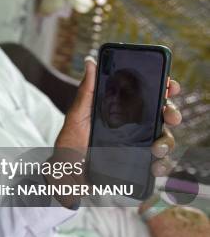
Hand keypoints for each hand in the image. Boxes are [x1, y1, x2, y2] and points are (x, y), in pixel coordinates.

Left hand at [55, 58, 182, 178]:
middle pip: (162, 115)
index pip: (148, 95)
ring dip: (167, 141)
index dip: (163, 87)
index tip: (169, 85)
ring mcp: (138, 146)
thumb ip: (87, 92)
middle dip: (172, 112)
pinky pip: (159, 163)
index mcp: (121, 110)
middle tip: (169, 115)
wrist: (65, 175)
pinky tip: (154, 166)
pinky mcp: (139, 165)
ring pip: (165, 139)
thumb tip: (90, 62)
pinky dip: (162, 165)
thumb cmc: (70, 144)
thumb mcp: (76, 117)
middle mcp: (134, 126)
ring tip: (156, 148)